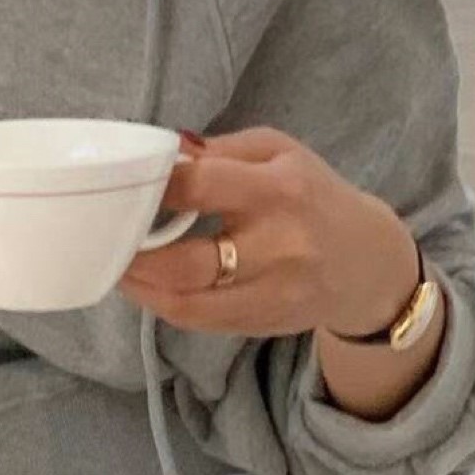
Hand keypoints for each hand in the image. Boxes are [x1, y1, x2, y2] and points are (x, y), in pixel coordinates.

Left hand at [118, 127, 419, 338]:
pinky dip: (165, 305)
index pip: (199, 186)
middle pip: (187, 262)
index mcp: (280, 189)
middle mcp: (280, 245)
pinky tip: (149, 288)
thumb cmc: (311, 195)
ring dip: (141, 289)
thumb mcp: (279, 152)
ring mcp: (273, 291)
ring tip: (117, 268)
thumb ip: (220, 152)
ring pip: (188, 303)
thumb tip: (164, 153)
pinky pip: (201, 321)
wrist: (366, 261)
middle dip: (135, 256)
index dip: (152, 187)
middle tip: (107, 241)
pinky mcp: (265, 322)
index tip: (122, 185)